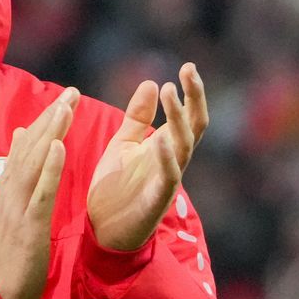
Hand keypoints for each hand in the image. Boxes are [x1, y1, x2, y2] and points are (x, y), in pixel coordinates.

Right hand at [0, 87, 75, 298]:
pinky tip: (60, 147)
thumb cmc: (9, 255)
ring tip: (66, 108)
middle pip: (30, 149)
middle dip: (51, 119)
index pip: (26, 149)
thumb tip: (24, 138)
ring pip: (34, 163)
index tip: (62, 100)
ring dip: (50, 133)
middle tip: (72, 94)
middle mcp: (9, 193)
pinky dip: (50, 168)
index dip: (43, 123)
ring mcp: (17, 208)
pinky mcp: (28, 225)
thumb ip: (18, 177)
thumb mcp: (12, 212)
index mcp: (8, 190)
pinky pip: (40, 192)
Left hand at [86, 63, 208, 252]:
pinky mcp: (156, 201)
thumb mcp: (123, 143)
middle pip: (194, 127)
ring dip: (179, 119)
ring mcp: (166, 181)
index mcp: (165, 147)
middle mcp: (172, 161)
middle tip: (187, 71)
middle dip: (194, 98)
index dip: (191, 92)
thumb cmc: (115, 188)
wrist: (103, 232)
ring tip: (170, 92)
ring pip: (183, 146)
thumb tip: (152, 81)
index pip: (188, 116)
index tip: (187, 66)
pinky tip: (160, 139)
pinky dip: (166, 158)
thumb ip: (138, 116)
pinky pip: (167, 178)